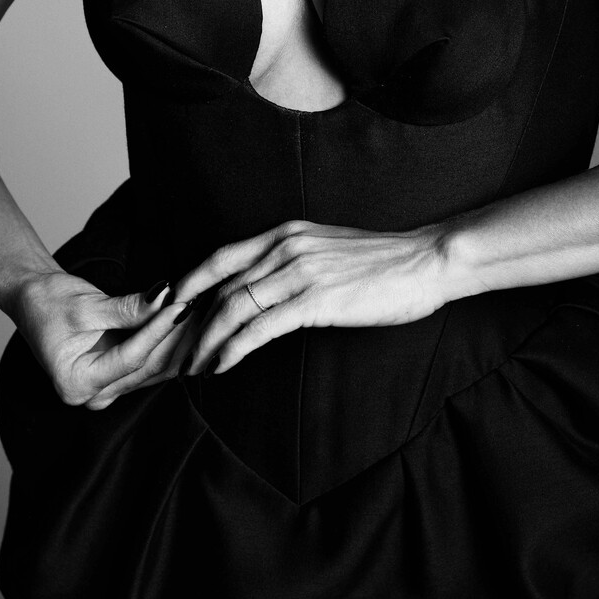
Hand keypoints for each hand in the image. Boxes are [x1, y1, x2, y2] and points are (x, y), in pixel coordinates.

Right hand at [13, 268, 196, 409]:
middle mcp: (92, 395)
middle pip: (147, 369)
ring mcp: (107, 391)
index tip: (181, 306)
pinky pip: (151, 365)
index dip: (159, 331)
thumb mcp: (87, 304)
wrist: (34, 301)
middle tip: (199, 306)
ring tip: (200, 312)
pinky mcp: (118, 380)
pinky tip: (188, 324)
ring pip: (155, 369)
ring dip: (179, 342)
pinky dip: (170, 344)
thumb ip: (128, 309)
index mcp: (76, 382)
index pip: (131, 358)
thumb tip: (166, 300)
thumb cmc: (50, 303)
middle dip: (176, 337)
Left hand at [174, 220, 453, 377]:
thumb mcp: (328, 248)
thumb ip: (295, 260)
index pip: (221, 256)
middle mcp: (285, 247)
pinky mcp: (314, 300)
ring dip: (207, 340)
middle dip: (192, 321)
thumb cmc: (384, 261)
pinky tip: (223, 364)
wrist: (426, 261)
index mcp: (286, 233)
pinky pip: (260, 327)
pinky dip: (234, 348)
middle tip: (177, 348)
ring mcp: (299, 272)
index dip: (190, 282)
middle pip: (220, 286)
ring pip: (233, 308)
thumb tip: (268, 286)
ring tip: (195, 365)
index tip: (172, 308)